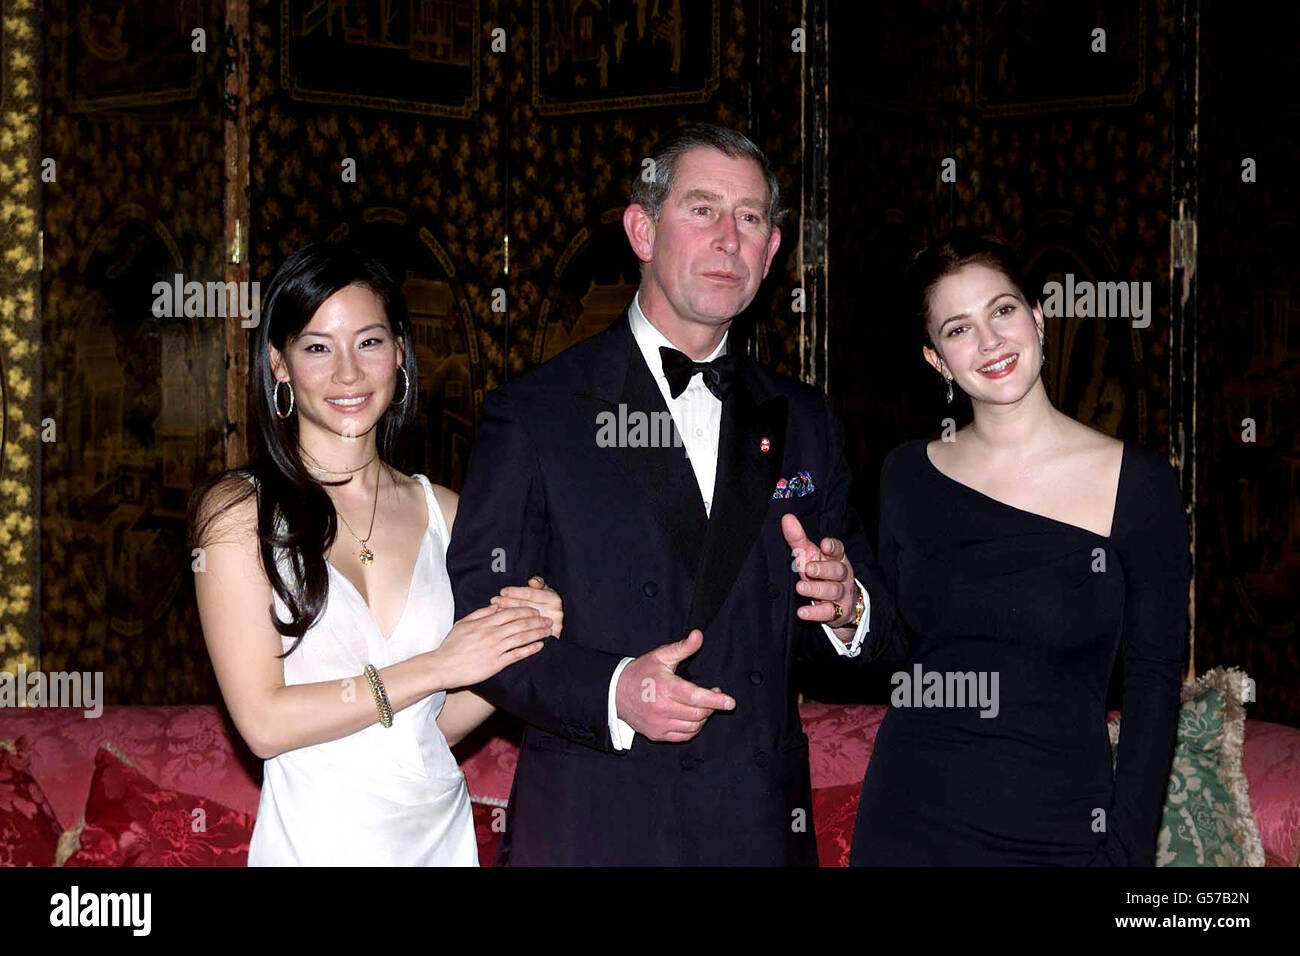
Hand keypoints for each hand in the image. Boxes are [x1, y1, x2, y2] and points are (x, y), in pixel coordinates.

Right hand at [431, 605, 551, 688]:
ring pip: (521, 638)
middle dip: (537, 620)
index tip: (535, 610)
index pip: (510, 613)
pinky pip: (517, 655)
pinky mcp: (496, 664)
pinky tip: (540, 646)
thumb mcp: (463, 623)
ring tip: (548, 631)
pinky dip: (530, 649)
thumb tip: (495, 606)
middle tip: (549, 620)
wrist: (443, 667)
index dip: (525, 610)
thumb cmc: (451, 645)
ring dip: (537, 633)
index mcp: (484, 623)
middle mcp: (492, 634)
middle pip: (520, 624)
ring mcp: (495, 649)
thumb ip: (480, 613)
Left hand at [491, 575, 562, 636]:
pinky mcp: (546, 637)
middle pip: (526, 606)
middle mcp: (554, 611)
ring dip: (508, 614)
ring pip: (524, 620)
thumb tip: (532, 581)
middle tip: (494, 600)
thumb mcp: (544, 592)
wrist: (554, 626)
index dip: (516, 592)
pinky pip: (526, 633)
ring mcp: (551, 625)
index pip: (531, 594)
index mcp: (553, 598)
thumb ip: (538, 585)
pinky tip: (503, 624)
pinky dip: (513, 627)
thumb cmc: (546, 605)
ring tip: (496, 610)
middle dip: (508, 602)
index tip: (502, 591)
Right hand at [614, 629, 734, 741]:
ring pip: (693, 726)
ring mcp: (659, 724)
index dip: (716, 700)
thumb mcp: (661, 656)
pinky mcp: (657, 734)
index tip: (730, 702)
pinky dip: (693, 727)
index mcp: (665, 687)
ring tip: (702, 704)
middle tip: (713, 695)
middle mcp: (662, 708)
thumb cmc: (641, 673)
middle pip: (698, 713)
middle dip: (711, 705)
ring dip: (703, 716)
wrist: (615, 693)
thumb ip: (683, 647)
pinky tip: (692, 716)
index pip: (696, 697)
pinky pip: (684, 735)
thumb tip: (698, 635)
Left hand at [781, 513, 857, 631]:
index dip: (833, 547)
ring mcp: (841, 594)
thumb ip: (798, 538)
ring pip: (833, 591)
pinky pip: (828, 612)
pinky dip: (815, 613)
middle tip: (809, 568)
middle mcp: (841, 575)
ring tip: (800, 588)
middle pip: (837, 570)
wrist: (841, 603)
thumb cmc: (821, 573)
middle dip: (824, 569)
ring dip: (816, 589)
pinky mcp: (837, 612)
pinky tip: (802, 612)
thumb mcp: (809, 555)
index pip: (839, 550)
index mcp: (836, 559)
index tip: (825, 544)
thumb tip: (786, 518)